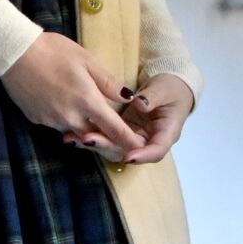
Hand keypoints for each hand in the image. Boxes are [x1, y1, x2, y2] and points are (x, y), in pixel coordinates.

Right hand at [0, 31, 147, 157]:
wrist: (15, 53)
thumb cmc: (52, 50)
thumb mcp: (86, 60)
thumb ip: (108, 82)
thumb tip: (127, 98)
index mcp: (87, 101)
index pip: (114, 128)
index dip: (129, 140)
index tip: (141, 148)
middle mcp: (71, 117)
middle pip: (96, 139)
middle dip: (109, 143)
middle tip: (121, 143)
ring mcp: (52, 121)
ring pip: (77, 134)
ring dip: (88, 133)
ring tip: (95, 127)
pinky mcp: (38, 120)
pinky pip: (59, 126)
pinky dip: (67, 123)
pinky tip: (65, 108)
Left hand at [61, 72, 193, 163]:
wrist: (167, 87)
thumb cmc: (171, 88)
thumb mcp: (165, 90)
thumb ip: (153, 97)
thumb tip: (140, 104)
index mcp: (165, 133)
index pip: (156, 151)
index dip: (142, 156)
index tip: (129, 157)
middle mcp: (147, 141)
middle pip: (128, 152)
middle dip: (107, 146)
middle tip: (88, 139)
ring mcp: (132, 137)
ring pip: (113, 147)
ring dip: (94, 143)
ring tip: (73, 138)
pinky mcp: (120, 131)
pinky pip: (105, 136)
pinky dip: (90, 135)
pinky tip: (71, 134)